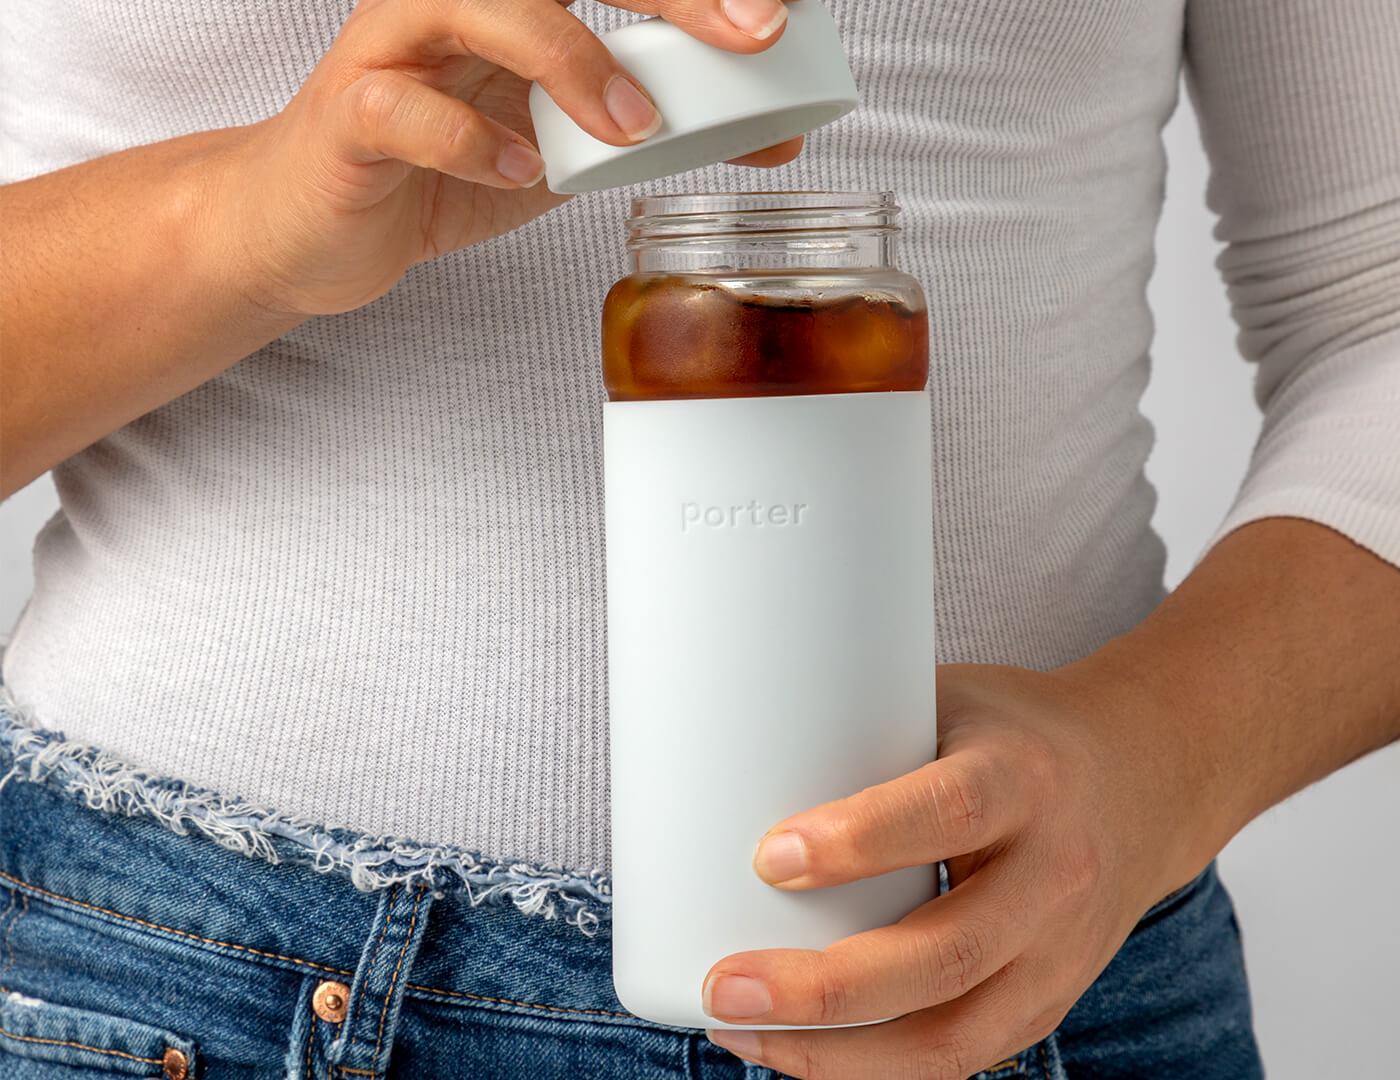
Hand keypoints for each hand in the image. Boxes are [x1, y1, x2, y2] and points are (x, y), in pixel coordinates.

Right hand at [226, 0, 804, 316]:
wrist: (319, 226)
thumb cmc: (443, 166)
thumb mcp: (571, 148)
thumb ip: (655, 131)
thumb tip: (775, 136)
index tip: (778, 20)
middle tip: (751, 36)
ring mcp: (395, 42)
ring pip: (478, 3)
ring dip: (571, 62)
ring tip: (632, 129)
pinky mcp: (351, 111)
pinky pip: (406, 108)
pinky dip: (470, 142)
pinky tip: (517, 172)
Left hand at [702, 662, 1213, 1079]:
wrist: (1143, 781)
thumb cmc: (1016, 734)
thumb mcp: (952, 701)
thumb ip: (863, 731)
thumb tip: (727, 749)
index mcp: (1025, 777)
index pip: (951, 811)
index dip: (860, 839)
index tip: (770, 855)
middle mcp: (1052, 873)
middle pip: (946, 953)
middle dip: (825, 988)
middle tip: (725, 984)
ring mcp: (1058, 953)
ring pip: (952, 1035)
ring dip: (836, 1052)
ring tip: (740, 1031)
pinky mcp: (1047, 1002)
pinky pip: (958, 1055)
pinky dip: (872, 1066)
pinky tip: (798, 1052)